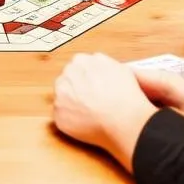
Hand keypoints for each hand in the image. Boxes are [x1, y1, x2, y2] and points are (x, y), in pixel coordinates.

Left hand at [52, 53, 157, 168]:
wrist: (122, 118)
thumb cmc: (124, 95)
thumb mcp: (118, 67)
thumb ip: (101, 64)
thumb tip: (96, 67)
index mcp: (81, 60)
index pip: (77, 67)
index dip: (85, 79)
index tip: (91, 88)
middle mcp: (68, 73)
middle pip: (67, 80)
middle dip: (76, 89)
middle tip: (90, 101)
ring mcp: (61, 93)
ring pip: (62, 97)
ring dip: (71, 103)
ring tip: (89, 113)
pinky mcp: (58, 112)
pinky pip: (61, 115)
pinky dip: (70, 120)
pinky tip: (85, 123)